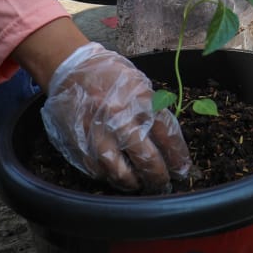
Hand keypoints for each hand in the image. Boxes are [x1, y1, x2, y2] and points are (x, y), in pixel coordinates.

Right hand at [40, 42, 191, 191]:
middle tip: (163, 183)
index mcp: (139, 99)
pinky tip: (115, 176)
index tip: (182, 168)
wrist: (70, 68)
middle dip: (158, 176)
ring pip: (119, 171)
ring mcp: (97, 132)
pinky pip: (96, 169)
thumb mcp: (138, 83)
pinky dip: (108, 176)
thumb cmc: (108, 74)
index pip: (167, 135)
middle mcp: (119, 117)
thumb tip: (169, 141)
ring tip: (139, 184)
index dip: (177, 156)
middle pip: (146, 158)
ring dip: (133, 182)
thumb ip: (152, 109)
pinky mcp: (78, 142)